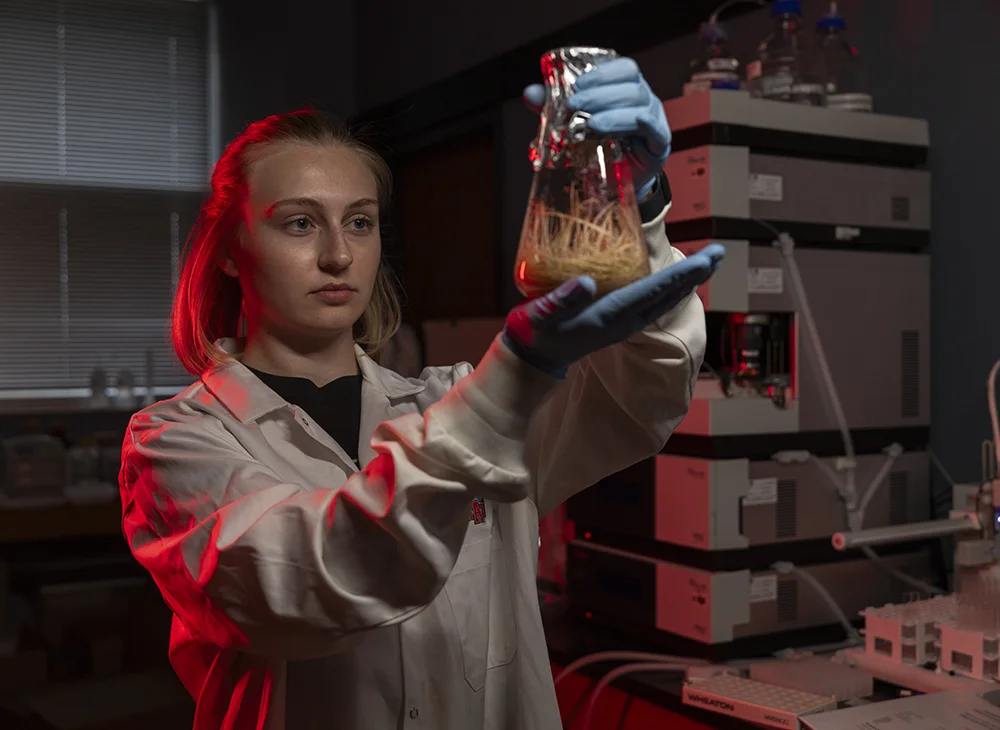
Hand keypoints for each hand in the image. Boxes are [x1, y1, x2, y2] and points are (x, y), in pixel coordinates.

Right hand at [503, 245, 723, 376]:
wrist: (535, 358)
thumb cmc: (536, 331)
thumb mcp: (541, 314)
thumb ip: (561, 300)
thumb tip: (587, 282)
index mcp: (610, 315)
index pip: (654, 291)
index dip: (681, 274)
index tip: (705, 260)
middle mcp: (625, 321)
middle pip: (669, 295)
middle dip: (695, 274)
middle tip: (720, 252)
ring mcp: (625, 324)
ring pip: (666, 300)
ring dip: (689, 281)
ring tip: (708, 262)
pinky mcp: (621, 322)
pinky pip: (655, 303)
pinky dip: (672, 288)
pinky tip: (679, 279)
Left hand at [523, 57, 670, 199]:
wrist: (612, 185)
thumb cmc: (596, 148)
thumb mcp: (573, 124)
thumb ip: (553, 107)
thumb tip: (529, 93)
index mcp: (627, 89)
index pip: (625, 69)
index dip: (602, 74)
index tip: (577, 85)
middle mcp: (645, 101)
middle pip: (631, 86)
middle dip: (599, 95)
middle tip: (574, 106)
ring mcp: (655, 122)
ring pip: (640, 107)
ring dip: (612, 113)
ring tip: (590, 124)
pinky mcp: (659, 147)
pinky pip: (657, 131)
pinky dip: (644, 124)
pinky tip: (631, 124)